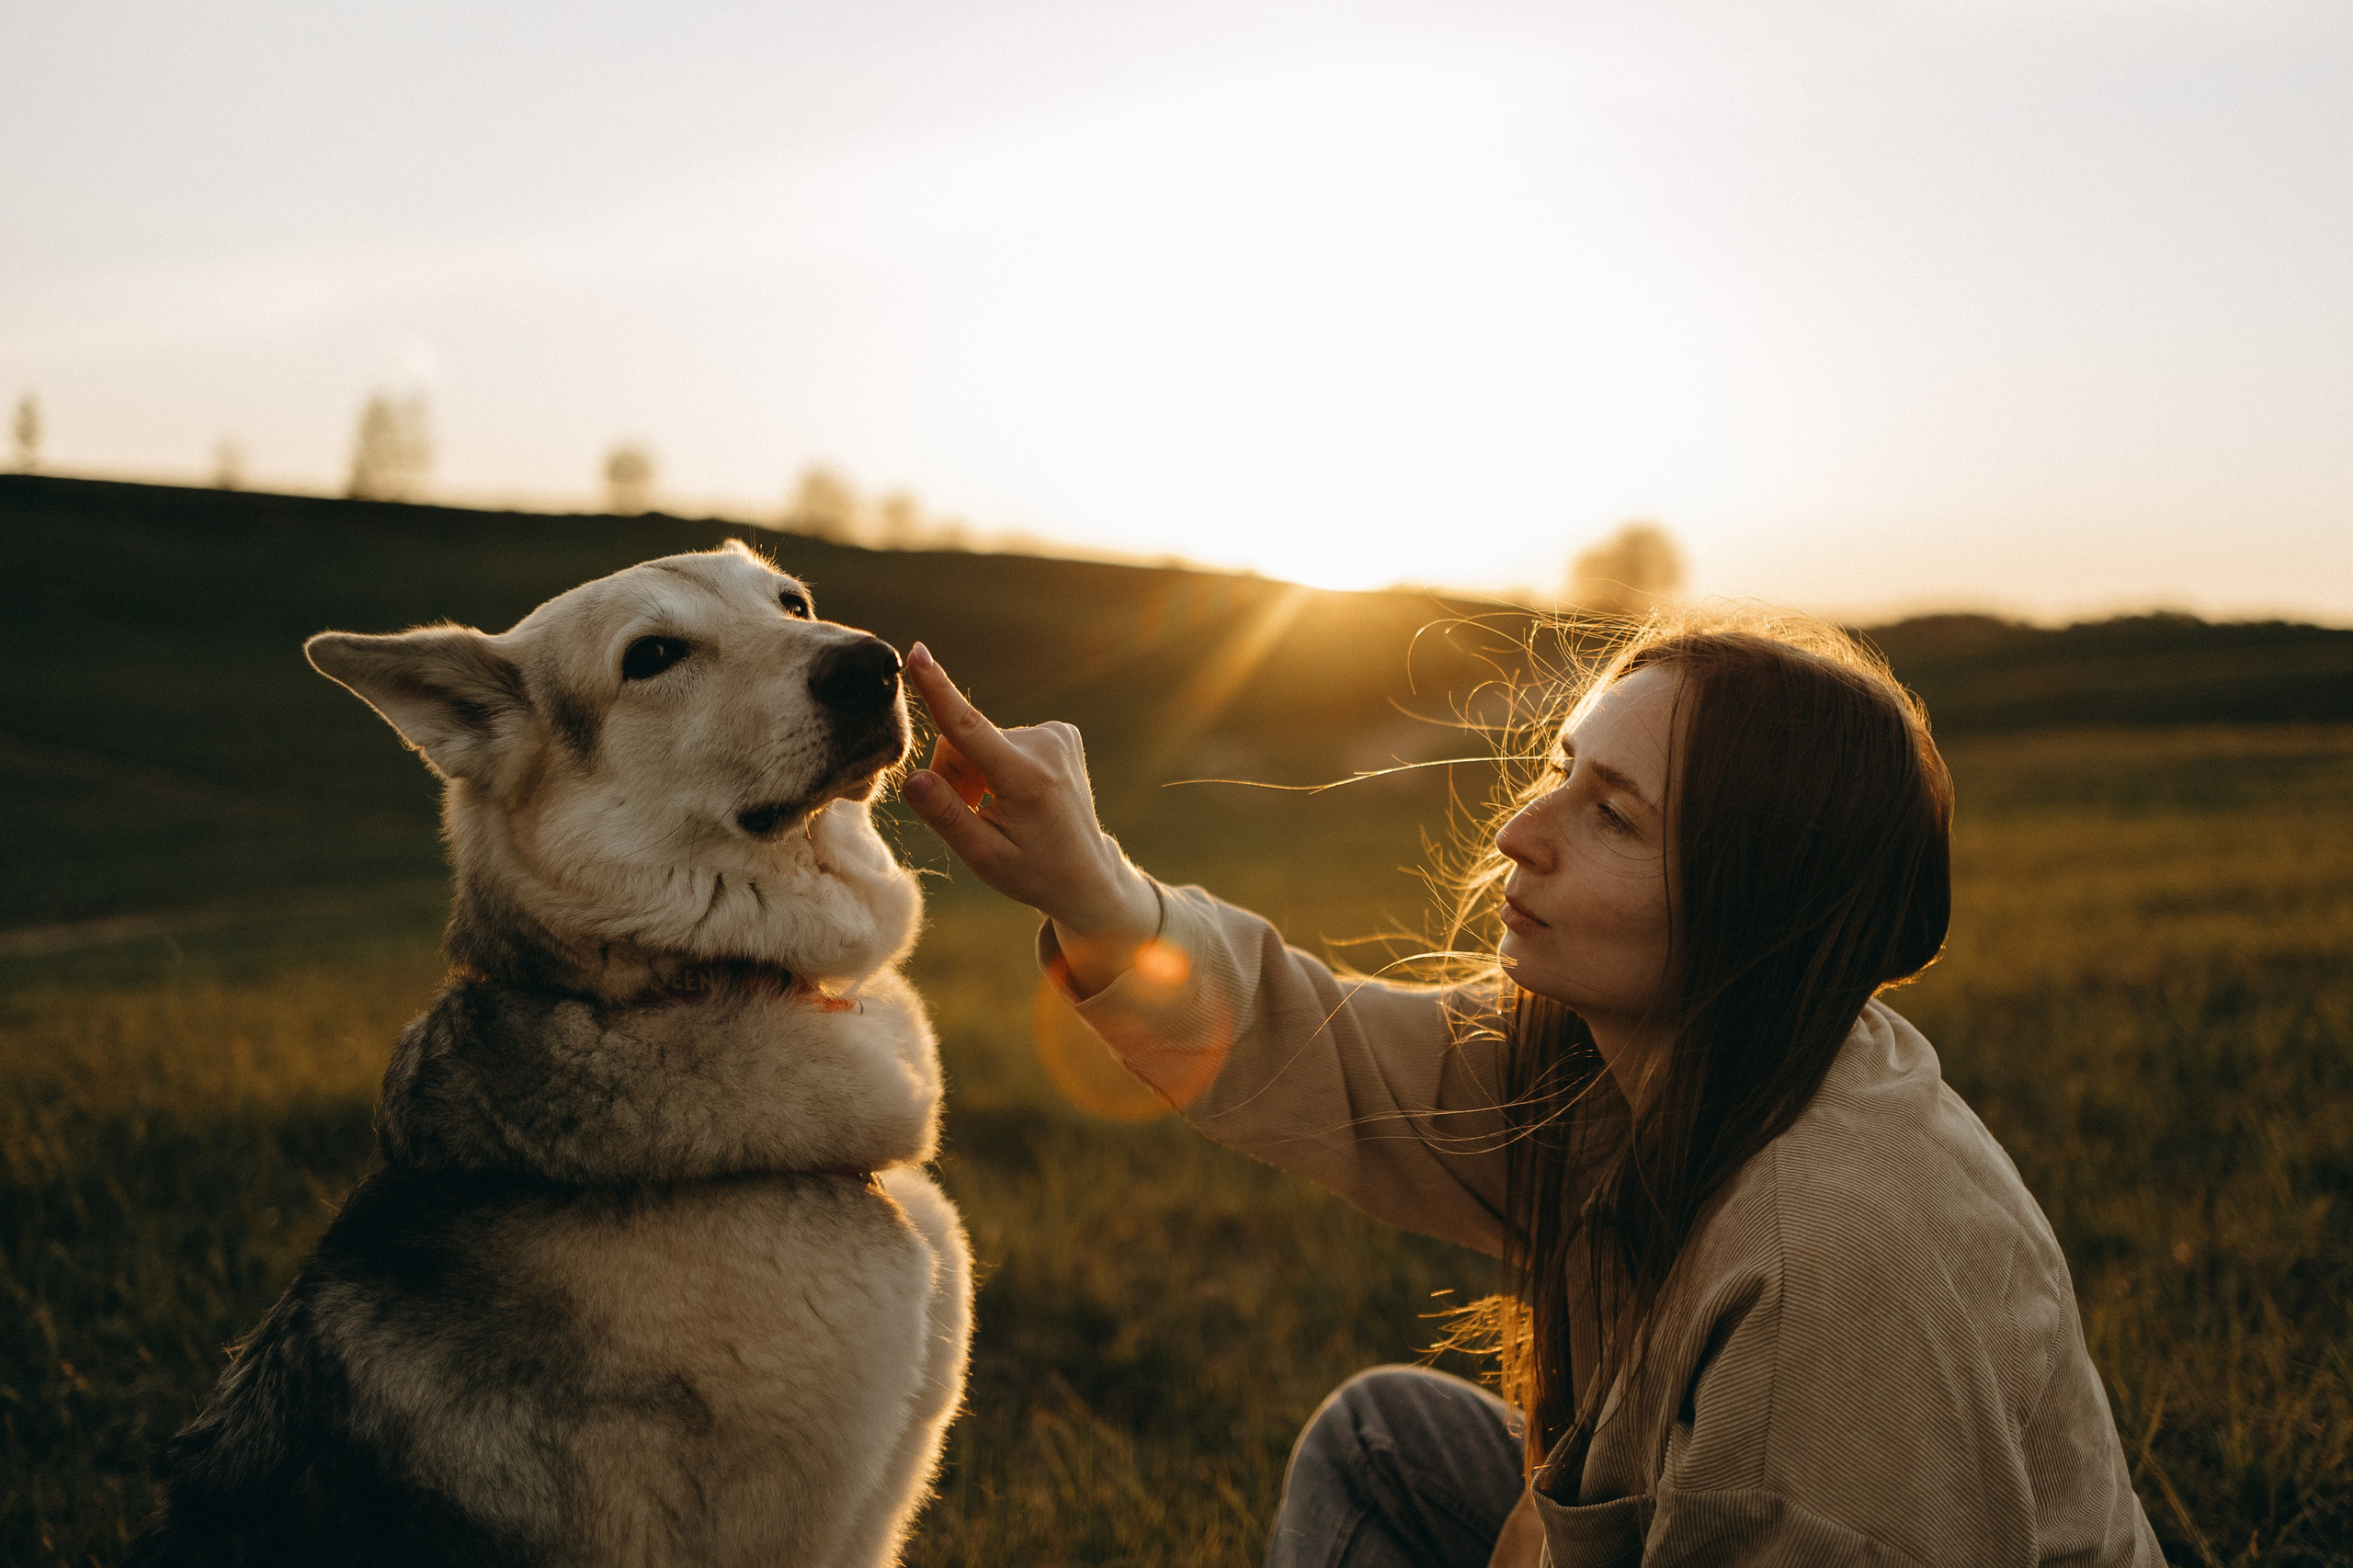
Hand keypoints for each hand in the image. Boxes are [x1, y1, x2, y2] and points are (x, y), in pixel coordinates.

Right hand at [900, 643, 1160, 995]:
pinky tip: (1016, 794)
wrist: (1087, 875)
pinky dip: (998, 763)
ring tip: (997, 810)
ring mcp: (1057, 736)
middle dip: (953, 775)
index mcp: (1025, 779)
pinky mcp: (1061, 732)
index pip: (969, 728)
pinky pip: (1004, 738)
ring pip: (982, 740)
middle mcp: (1045, 748)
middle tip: (970, 816)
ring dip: (976, 772)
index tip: (919, 653)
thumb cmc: (1032, 871)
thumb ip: (947, 816)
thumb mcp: (984, 857)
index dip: (939, 689)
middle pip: (963, 743)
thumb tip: (913, 780)